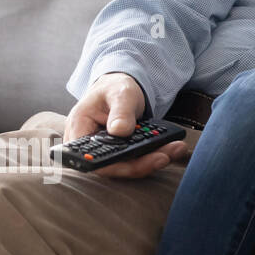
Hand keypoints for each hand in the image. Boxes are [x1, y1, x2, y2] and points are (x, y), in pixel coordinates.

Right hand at [64, 72, 187, 178]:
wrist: (120, 88)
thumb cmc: (114, 88)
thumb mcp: (120, 93)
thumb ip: (120, 111)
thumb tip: (120, 131)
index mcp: (79, 130)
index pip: (91, 159)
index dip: (114, 166)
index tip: (138, 162)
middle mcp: (89, 146)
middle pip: (111, 166)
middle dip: (141, 165)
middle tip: (165, 156)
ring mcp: (105, 151)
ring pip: (126, 165)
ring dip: (152, 161)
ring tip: (175, 150)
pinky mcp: (121, 153)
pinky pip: (135, 159)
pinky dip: (154, 155)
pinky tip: (172, 149)